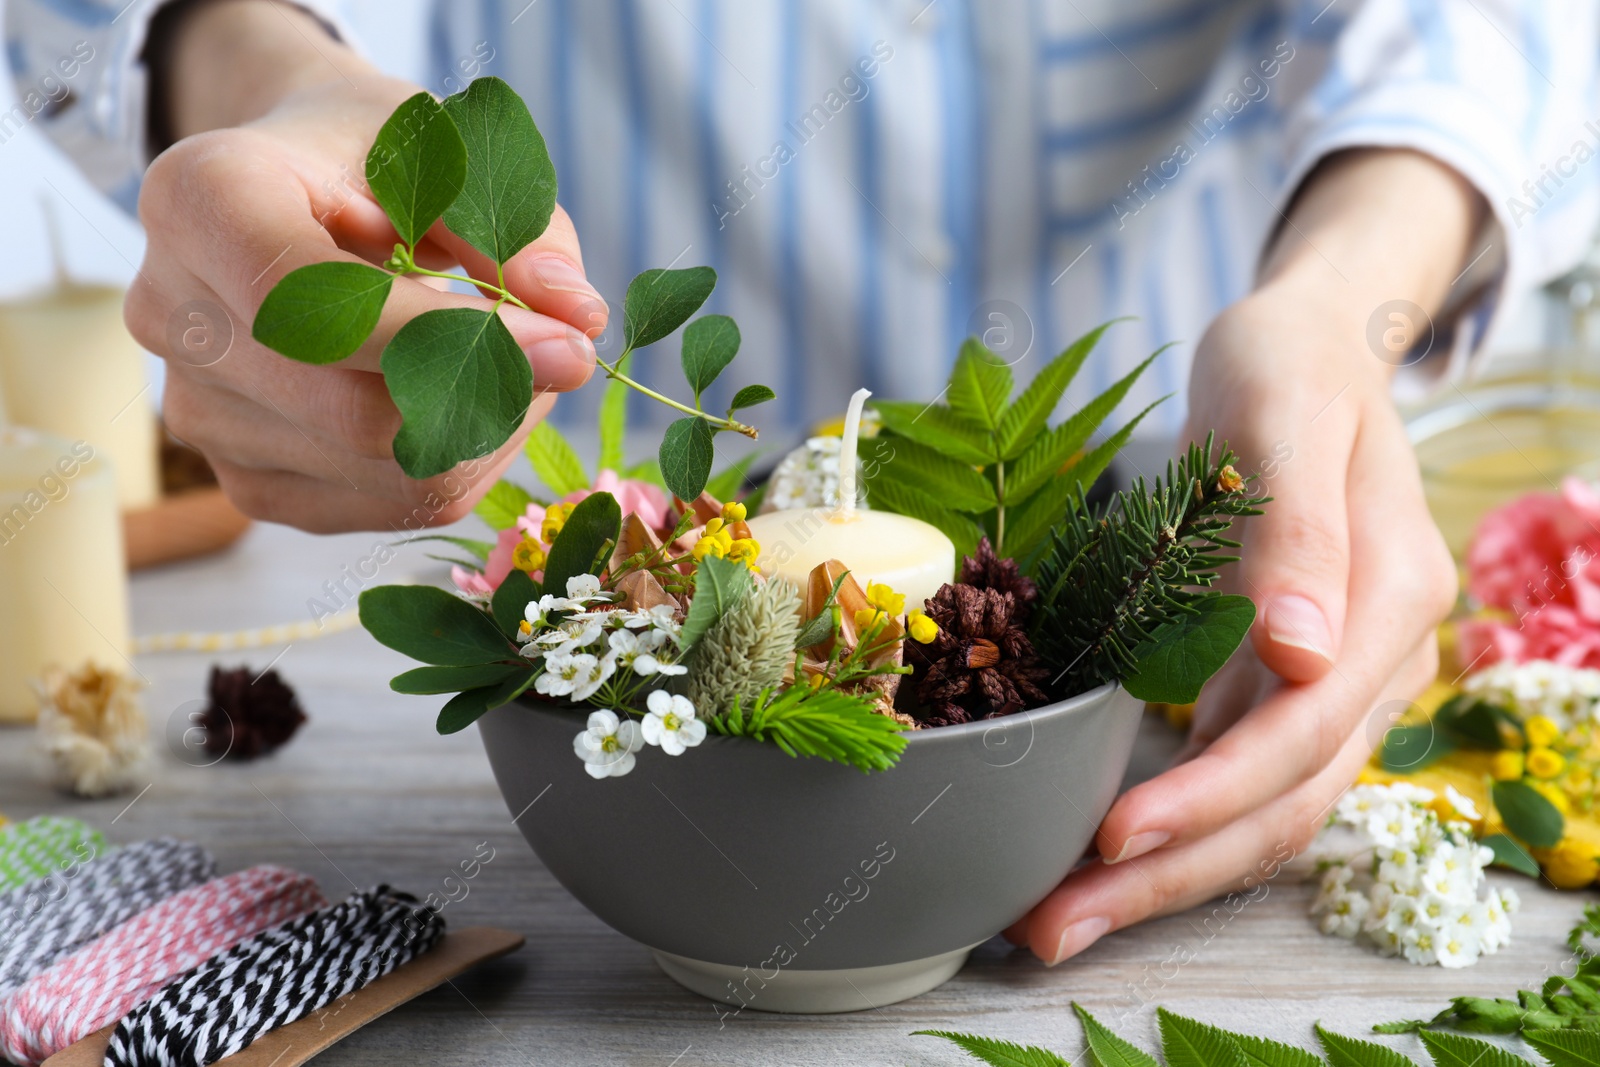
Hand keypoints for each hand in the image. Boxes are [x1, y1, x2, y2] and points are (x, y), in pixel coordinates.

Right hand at [125, 0, 604, 530]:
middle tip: (562, 351)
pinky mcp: (247, 480)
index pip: (317, 308)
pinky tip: (468, 400)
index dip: (450, 340)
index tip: (568, 348)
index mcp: (201, 201)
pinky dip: (460, 462)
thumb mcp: (455, 153)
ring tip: (507, 359)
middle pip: (357, 413)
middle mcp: (172, 314)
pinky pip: (385, 507)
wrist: (303, 187)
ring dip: (488, 428)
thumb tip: (579, 319)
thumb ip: (518, 229)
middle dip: (490, 393)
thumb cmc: (382, 158)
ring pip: (385, 473)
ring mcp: (199, 410)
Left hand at [1008, 149, 1480, 962]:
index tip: (1114, 835)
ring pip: (1262, 811)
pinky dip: (1172, 827)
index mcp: (1388, 597)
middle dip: (1171, 873)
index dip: (1210, 793)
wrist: (1310, 352)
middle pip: (1283, 802)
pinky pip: (1236, 778)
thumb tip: (1298, 658)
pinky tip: (1097, 857)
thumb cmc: (1288, 367)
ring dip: (1166, 875)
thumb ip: (1299, 532)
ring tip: (1057, 920)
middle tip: (1053, 926)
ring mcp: (1334, 683)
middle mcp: (1373, 660)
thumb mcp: (1284, 413)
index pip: (1301, 730)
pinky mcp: (1285, 688)